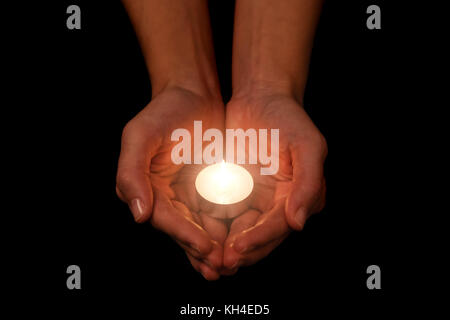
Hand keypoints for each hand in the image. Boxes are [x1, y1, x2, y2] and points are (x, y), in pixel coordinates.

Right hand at [116, 86, 227, 279]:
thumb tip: (138, 214)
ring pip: (200, 228)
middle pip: (183, 230)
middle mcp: (164, 197)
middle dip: (201, 250)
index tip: (206, 247)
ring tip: (231, 265)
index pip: (164, 218)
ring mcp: (187, 195)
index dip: (184, 234)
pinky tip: (240, 241)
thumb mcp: (140, 135)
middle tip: (221, 267)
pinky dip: (226, 230)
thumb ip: (131, 173)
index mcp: (145, 189)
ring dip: (214, 248)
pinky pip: (216, 214)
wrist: (193, 95)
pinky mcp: (207, 190)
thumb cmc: (163, 112)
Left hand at [222, 92, 326, 271]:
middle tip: (219, 265)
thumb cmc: (288, 118)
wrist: (260, 98)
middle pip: (260, 237)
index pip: (279, 226)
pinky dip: (215, 229)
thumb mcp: (307, 145)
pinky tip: (200, 238)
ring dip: (226, 248)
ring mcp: (257, 200)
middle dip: (241, 252)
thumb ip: (308, 184)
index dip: (259, 239)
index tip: (237, 249)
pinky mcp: (237, 193)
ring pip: (242, 233)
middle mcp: (280, 204)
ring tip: (208, 261)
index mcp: (300, 197)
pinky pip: (226, 216)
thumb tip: (299, 223)